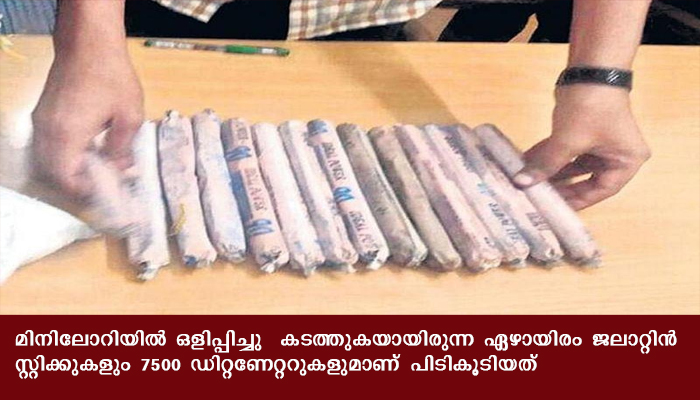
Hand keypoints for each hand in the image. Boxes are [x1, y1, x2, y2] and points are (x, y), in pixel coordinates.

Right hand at [32, 39, 142, 196]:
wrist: (88, 43)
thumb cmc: (112, 77)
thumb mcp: (130, 116)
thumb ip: (122, 148)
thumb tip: (121, 171)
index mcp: (67, 134)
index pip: (64, 178)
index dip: (83, 191)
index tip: (106, 191)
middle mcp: (47, 131)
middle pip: (52, 173)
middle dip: (76, 184)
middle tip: (102, 185)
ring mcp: (41, 121)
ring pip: (46, 160)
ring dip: (68, 171)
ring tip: (97, 171)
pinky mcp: (43, 114)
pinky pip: (47, 146)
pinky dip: (63, 156)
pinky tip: (87, 153)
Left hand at [513, 85, 649, 209]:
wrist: (589, 68)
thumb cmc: (590, 107)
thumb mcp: (567, 141)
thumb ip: (546, 165)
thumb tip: (522, 183)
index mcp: (626, 162)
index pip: (600, 191)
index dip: (576, 201)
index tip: (553, 210)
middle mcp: (617, 155)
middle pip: (586, 179)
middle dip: (560, 186)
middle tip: (537, 198)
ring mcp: (601, 143)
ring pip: (573, 165)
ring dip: (550, 171)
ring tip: (528, 183)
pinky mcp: (585, 132)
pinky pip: (567, 151)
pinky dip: (549, 156)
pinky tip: (527, 164)